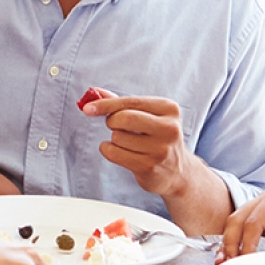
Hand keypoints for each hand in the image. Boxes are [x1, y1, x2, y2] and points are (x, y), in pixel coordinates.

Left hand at [80, 87, 211, 196]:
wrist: (177, 171)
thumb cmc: (156, 137)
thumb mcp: (147, 115)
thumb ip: (121, 103)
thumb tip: (93, 92)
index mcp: (169, 109)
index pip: (131, 102)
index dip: (106, 104)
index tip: (88, 108)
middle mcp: (169, 128)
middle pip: (124, 118)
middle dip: (112, 121)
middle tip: (115, 126)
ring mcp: (160, 150)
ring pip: (117, 137)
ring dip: (114, 139)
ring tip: (127, 142)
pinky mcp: (149, 167)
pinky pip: (114, 153)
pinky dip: (109, 150)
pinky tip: (120, 152)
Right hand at [220, 176, 264, 261]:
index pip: (252, 222)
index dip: (246, 244)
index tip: (244, 262)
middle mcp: (264, 200)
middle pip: (236, 220)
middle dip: (229, 243)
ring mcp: (264, 208)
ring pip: (237, 223)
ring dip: (229, 242)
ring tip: (224, 263)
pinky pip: (247, 229)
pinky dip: (240, 242)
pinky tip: (237, 257)